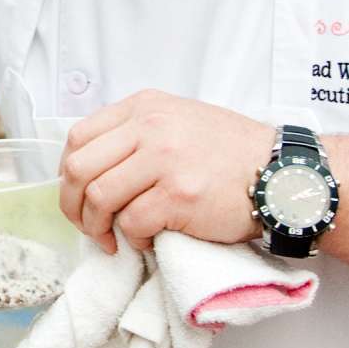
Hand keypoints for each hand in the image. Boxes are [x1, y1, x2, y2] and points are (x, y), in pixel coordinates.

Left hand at [58, 91, 273, 253]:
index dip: (68, 174)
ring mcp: (164, 160)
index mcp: (145, 107)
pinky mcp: (179, 196)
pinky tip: (149, 240)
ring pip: (99, 197)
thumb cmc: (231, 153)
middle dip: (73, 205)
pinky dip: (134, 239)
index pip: (79, 137)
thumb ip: (137, 133)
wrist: (280, 173)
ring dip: (98, 227)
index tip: (78, 196)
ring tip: (113, 239)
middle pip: (80, 168)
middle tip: (88, 226)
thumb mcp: (179, 120)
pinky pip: (132, 223)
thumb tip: (93, 167)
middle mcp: (150, 127)